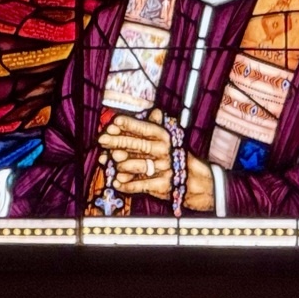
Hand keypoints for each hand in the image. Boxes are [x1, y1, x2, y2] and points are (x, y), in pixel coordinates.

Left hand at [96, 109, 216, 211]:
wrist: (196, 180)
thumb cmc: (178, 156)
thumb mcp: (171, 139)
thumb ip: (158, 127)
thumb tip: (155, 112)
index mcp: (166, 138)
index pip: (146, 129)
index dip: (130, 125)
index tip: (115, 121)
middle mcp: (164, 152)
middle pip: (138, 145)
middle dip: (118, 142)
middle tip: (102, 139)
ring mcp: (163, 169)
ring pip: (138, 165)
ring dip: (122, 163)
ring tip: (109, 160)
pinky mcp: (162, 185)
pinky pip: (141, 185)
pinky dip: (127, 185)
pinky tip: (116, 182)